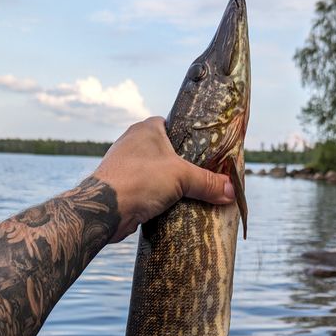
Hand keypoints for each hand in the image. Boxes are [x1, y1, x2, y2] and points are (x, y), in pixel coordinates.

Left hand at [93, 116, 234, 241]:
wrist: (103, 209)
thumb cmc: (139, 180)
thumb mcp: (181, 177)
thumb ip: (207, 182)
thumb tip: (231, 190)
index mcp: (146, 129)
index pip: (174, 125)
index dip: (191, 138)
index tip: (207, 152)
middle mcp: (134, 143)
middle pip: (168, 152)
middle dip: (184, 166)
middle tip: (206, 177)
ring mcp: (126, 166)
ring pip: (157, 172)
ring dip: (171, 184)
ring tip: (193, 194)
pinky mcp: (123, 187)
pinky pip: (148, 189)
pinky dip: (159, 197)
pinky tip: (173, 207)